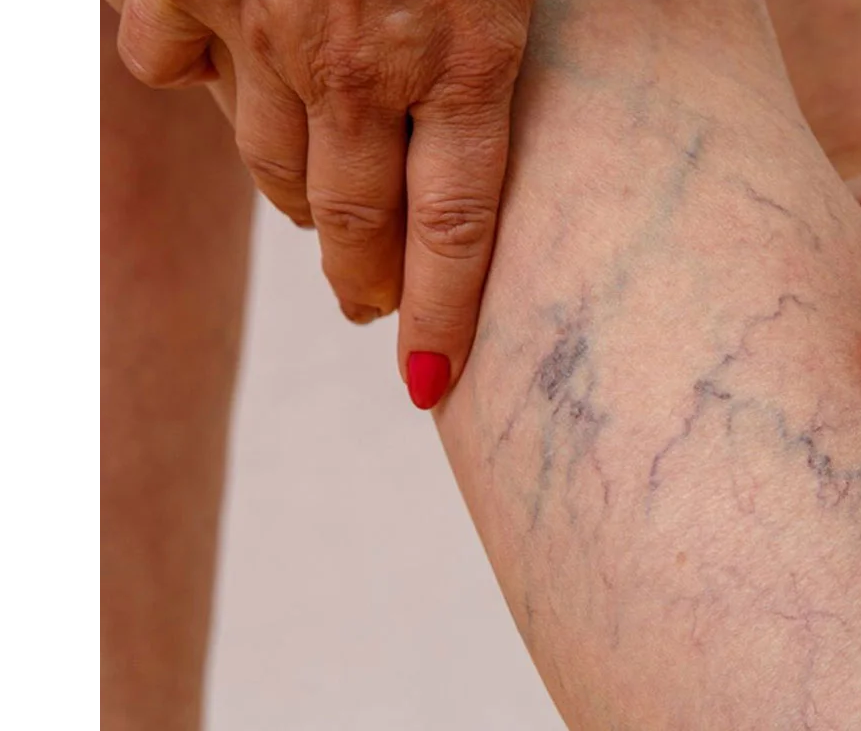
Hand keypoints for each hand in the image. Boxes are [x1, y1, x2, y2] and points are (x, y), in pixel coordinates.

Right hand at [111, 0, 532, 408]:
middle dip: (365, 278)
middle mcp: (357, 65)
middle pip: (355, 219)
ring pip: (270, 162)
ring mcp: (266, 28)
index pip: (454, 231)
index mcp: (464, 57)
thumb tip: (495, 119)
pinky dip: (192, 79)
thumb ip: (498, 55)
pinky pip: (169, 67)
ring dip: (298, 198)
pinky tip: (221, 76)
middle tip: (373, 302)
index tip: (430, 377)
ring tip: (320, 211)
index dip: (441, 316)